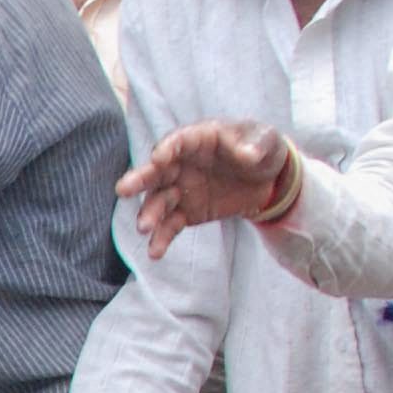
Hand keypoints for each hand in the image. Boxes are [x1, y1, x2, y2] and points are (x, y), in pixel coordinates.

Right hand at [118, 118, 293, 257]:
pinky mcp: (187, 213)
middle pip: (156, 171)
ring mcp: (181, 189)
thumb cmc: (262, 150)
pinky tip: (155, 253)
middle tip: (123, 190)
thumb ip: (256, 146)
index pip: (178, 141)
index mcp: (198, 139)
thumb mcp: (267, 141)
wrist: (269, 179)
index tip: (159, 158)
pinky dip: (162, 238)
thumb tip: (247, 155)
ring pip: (159, 201)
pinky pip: (170, 226)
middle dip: (140, 180)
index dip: (167, 148)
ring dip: (149, 214)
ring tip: (145, 229)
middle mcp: (181, 164)